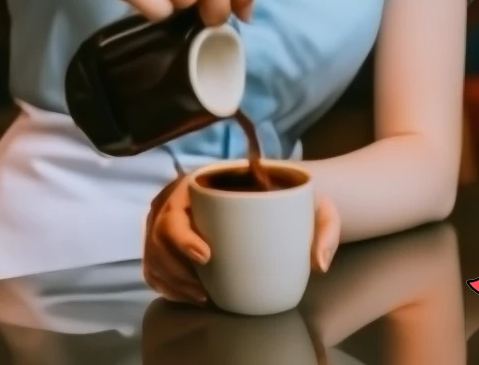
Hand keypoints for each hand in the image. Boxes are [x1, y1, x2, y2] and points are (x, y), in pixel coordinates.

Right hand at [143, 174, 340, 304]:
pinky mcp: (170, 240)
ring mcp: (170, 220)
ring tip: (201, 296)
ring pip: (154, 253)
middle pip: (158, 235)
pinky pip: (154, 264)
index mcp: (200, 182)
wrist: (271, 193)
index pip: (175, 207)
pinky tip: (189, 295)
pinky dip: (165, 284)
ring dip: (171, 280)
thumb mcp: (314, 205)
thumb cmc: (286, 195)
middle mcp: (178, 199)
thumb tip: (319, 262)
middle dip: (175, 267)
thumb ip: (324, 226)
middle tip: (203, 290)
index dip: (182, 236)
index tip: (207, 255)